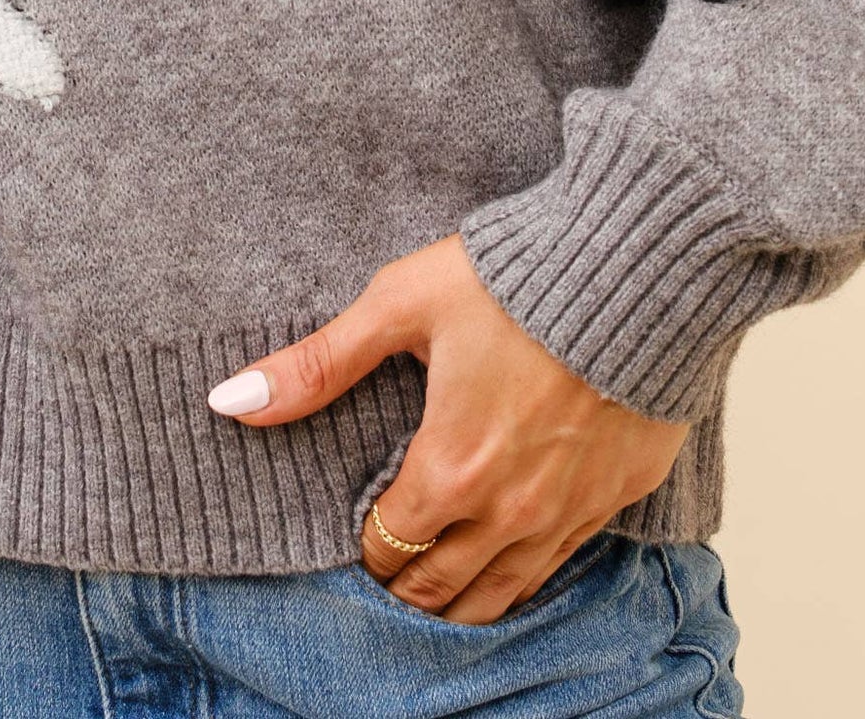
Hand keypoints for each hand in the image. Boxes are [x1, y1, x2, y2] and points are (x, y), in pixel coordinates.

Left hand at [205, 234, 687, 623]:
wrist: (635, 264)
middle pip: (442, 590)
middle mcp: (509, 510)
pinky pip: (563, 563)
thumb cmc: (514, 276)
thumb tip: (229, 401)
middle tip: (391, 572)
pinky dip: (528, 570)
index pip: (390, 548)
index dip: (366, 545)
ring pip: (503, 595)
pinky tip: (514, 554)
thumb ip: (318, 364)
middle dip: (408, 586)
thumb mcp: (401, 305)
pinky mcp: (617, 497)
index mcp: (450, 469)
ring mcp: (568, 512)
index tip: (361, 529)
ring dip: (463, 600)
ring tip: (438, 590)